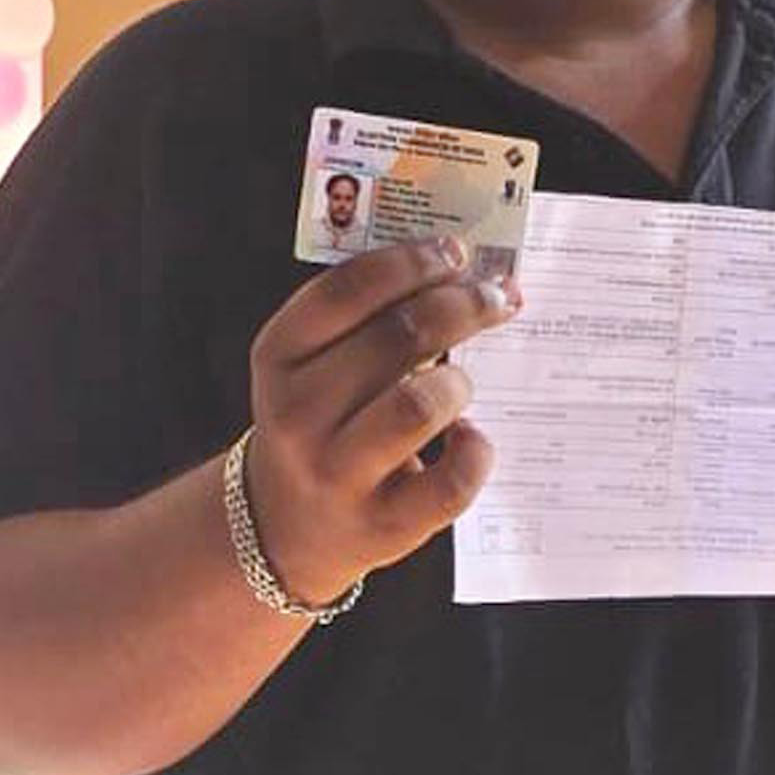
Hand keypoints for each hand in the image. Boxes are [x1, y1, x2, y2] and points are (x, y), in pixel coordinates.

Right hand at [243, 235, 518, 607]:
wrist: (288, 523)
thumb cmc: (321, 423)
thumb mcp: (312, 364)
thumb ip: (364, 318)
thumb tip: (462, 271)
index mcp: (279, 356)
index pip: (348, 289)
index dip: (412, 261)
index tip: (455, 251)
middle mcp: (299, 414)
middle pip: (397, 337)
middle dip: (462, 305)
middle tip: (495, 296)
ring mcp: (338, 473)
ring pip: (420, 406)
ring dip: (459, 381)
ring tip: (461, 382)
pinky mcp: (384, 524)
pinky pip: (453, 480)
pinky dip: (477, 451)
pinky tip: (468, 439)